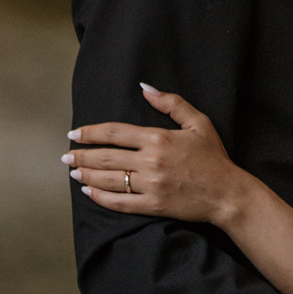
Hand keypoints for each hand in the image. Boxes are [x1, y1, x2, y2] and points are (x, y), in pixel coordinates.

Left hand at [63, 86, 247, 224]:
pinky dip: (101, 197)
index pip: (115, 133)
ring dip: (87, 174)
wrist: (226, 193)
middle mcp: (150, 162)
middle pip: (106, 156)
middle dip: (81, 155)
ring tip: (73, 171)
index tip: (74, 133)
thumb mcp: (198, 122)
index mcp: (158, 138)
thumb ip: (171, 103)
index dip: (91, 132)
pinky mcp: (152, 205)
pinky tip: (89, 191)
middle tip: (65, 155)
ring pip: (109, 179)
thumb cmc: (213, 156)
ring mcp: (150, 185)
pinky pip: (119, 202)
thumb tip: (145, 87)